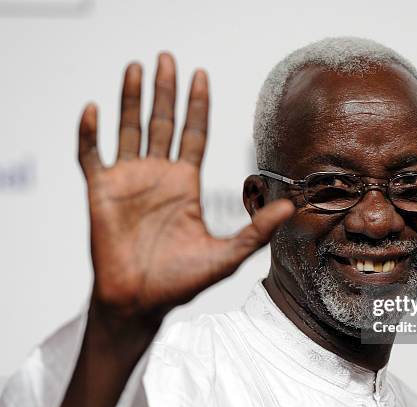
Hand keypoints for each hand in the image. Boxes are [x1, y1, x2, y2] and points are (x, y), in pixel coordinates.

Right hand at [78, 53, 293, 319]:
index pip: (194, 135)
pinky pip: (91, 155)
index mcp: (185, 185)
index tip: (201, 76)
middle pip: (162, 123)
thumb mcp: (226, 255)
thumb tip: (290, 207)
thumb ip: (255, 231)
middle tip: (167, 58)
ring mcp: (128, 181)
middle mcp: (158, 177)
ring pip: (128, 130)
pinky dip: (89, 134)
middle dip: (165, 92)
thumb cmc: (180, 282)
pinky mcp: (101, 192)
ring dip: (130, 100)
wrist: (140, 302)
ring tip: (136, 68)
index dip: (198, 106)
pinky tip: (94, 110)